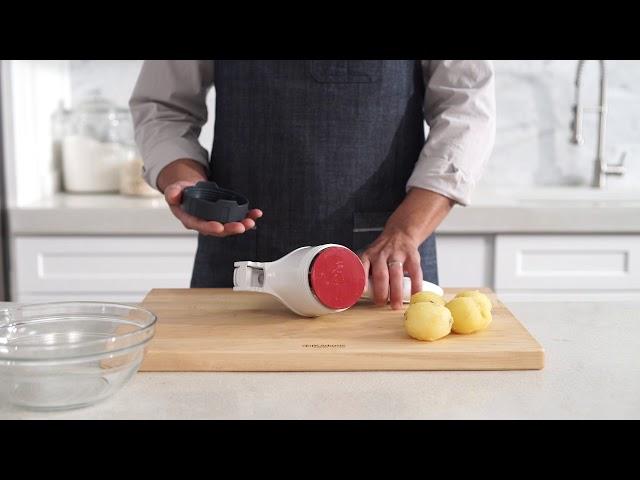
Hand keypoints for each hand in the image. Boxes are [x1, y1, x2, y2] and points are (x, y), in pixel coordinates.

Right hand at [164, 181, 262, 236]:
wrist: (189, 190)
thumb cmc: (181, 193)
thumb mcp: (174, 190)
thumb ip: (172, 193)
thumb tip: (173, 195)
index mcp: (191, 219)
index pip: (200, 226)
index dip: (209, 228)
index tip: (219, 227)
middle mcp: (204, 223)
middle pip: (218, 230)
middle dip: (230, 229)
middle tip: (241, 227)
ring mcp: (215, 221)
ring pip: (229, 226)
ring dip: (242, 225)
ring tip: (251, 222)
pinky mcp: (224, 216)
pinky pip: (236, 218)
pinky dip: (247, 216)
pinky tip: (256, 214)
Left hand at [360, 187, 454, 309]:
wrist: (400, 234)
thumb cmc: (381, 253)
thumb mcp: (369, 258)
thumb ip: (365, 273)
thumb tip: (358, 296)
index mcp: (368, 255)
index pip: (362, 266)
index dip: (361, 278)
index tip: (362, 291)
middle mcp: (381, 254)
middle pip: (380, 273)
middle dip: (381, 290)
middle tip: (381, 303)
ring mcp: (397, 254)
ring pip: (396, 273)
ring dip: (396, 291)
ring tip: (396, 306)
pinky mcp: (412, 255)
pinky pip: (415, 271)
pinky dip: (415, 284)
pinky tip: (415, 295)